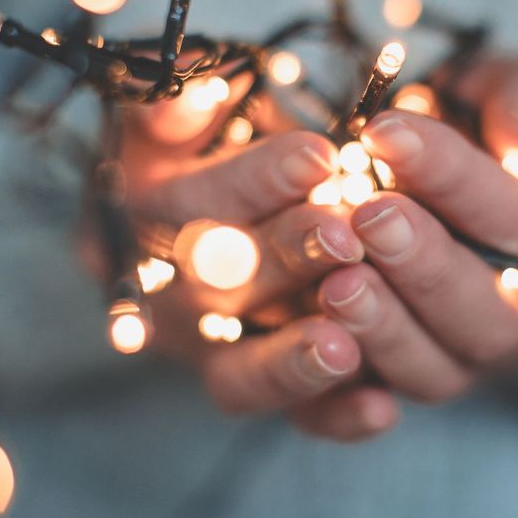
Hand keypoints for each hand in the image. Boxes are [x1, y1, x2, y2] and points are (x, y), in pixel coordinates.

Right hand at [116, 78, 399, 438]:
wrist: (245, 203)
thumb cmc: (222, 143)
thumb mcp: (186, 109)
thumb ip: (179, 101)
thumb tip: (192, 97)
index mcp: (137, 216)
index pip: (184, 205)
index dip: (252, 182)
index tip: (319, 156)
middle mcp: (165, 296)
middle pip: (215, 289)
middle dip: (285, 258)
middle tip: (347, 235)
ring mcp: (211, 354)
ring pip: (240, 375)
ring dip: (294, 360)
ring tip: (347, 343)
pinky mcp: (264, 392)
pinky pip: (294, 421)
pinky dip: (336, 417)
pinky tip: (380, 407)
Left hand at [306, 57, 517, 424]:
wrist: (424, 178)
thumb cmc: (477, 126)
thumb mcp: (514, 89)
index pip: (516, 218)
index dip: (453, 176)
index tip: (388, 131)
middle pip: (486, 317)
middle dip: (425, 267)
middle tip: (368, 217)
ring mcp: (463, 365)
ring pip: (432, 372)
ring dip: (382, 331)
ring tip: (334, 281)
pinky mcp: (396, 390)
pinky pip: (368, 411)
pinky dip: (342, 402)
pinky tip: (313, 354)